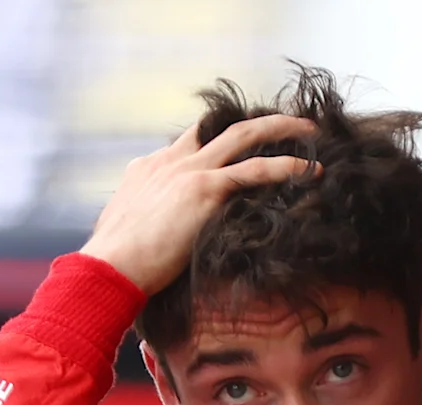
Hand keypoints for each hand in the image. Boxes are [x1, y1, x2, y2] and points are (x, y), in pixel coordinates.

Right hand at [80, 115, 319, 294]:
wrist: (109, 267)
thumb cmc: (116, 262)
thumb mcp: (125, 229)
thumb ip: (144, 219)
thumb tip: (150, 232)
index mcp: (148, 168)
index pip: (190, 140)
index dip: (219, 135)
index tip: (247, 138)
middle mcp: (170, 161)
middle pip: (219, 126)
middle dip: (258, 121)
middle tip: (288, 123)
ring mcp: (188, 172)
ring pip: (243, 136)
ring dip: (281, 130)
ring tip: (311, 133)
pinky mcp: (204, 190)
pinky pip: (254, 171)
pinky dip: (286, 167)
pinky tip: (312, 170)